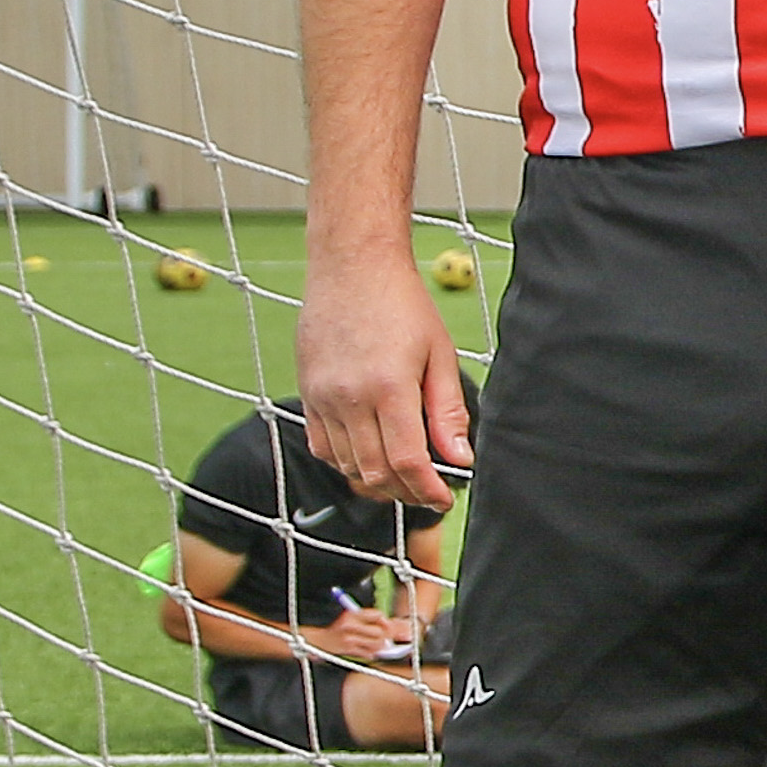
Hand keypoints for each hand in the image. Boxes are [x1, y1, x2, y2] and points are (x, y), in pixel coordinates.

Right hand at [298, 240, 470, 511]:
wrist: (350, 267)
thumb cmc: (404, 305)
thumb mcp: (439, 355)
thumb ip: (447, 412)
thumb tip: (460, 460)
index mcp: (388, 388)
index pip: (406, 463)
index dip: (427, 491)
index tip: (445, 499)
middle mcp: (348, 397)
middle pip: (374, 472)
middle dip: (405, 493)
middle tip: (429, 493)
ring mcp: (321, 397)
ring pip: (346, 465)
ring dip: (376, 481)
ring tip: (405, 477)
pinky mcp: (306, 392)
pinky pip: (322, 446)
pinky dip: (346, 461)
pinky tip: (370, 454)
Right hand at [314, 603, 419, 665]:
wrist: (320, 642)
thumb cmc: (339, 630)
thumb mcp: (351, 619)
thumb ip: (369, 620)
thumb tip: (393, 626)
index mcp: (352, 614)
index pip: (377, 615)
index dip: (385, 621)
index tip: (387, 626)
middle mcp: (350, 624)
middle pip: (379, 631)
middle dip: (384, 636)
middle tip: (384, 639)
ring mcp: (349, 638)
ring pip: (376, 643)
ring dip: (379, 646)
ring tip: (376, 646)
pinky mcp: (348, 649)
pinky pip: (368, 653)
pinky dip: (371, 654)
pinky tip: (367, 652)